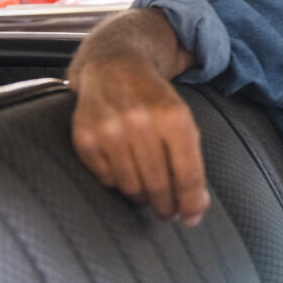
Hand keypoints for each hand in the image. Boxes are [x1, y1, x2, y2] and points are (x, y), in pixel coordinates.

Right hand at [70, 57, 209, 225]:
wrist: (114, 66)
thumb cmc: (155, 100)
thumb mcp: (182, 120)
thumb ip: (191, 160)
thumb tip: (197, 207)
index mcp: (174, 116)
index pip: (187, 173)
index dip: (191, 202)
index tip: (192, 217)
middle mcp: (141, 122)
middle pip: (158, 184)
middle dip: (167, 206)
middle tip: (170, 213)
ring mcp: (110, 130)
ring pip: (131, 186)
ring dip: (143, 197)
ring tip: (149, 192)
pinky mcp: (86, 138)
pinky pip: (106, 179)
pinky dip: (119, 182)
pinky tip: (126, 171)